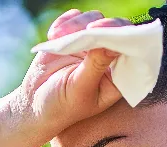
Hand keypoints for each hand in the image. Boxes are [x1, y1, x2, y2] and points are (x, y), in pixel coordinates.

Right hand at [10, 9, 131, 132]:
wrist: (34, 105)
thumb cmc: (62, 106)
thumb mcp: (80, 90)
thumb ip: (96, 66)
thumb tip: (113, 43)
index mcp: (118, 75)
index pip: (132, 50)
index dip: (125, 37)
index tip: (109, 33)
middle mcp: (108, 57)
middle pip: (115, 29)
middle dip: (103, 26)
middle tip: (88, 28)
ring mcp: (90, 45)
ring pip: (94, 19)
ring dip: (78, 24)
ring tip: (58, 36)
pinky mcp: (73, 36)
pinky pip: (75, 18)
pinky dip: (65, 22)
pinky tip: (53, 35)